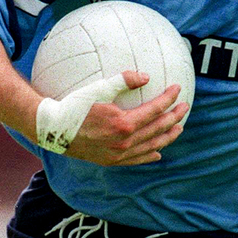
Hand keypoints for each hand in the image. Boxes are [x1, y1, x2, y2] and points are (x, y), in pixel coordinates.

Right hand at [64, 71, 187, 165]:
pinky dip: (149, 155)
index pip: (155, 110)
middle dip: (174, 117)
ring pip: (151, 146)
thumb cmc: (74, 106)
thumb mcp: (98, 88)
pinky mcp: (111, 161)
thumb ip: (123, 81)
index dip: (168, 98)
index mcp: (123, 123)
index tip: (177, 89)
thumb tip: (146, 76)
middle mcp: (124, 142)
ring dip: (167, 136)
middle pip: (157, 129)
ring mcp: (118, 154)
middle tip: (185, 107)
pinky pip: (136, 160)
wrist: (53, 129)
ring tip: (178, 128)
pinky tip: (158, 152)